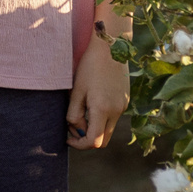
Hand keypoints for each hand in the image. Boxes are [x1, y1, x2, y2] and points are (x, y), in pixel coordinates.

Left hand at [65, 31, 129, 149]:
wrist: (110, 47)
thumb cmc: (89, 66)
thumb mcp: (76, 91)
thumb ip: (74, 114)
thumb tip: (76, 130)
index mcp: (103, 110)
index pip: (94, 142)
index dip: (79, 145)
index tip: (68, 138)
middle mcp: (116, 111)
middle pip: (103, 140)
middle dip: (87, 139)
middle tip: (73, 127)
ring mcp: (123, 106)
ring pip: (108, 129)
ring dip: (94, 127)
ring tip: (81, 109)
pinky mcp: (125, 100)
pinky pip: (113, 117)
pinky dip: (102, 117)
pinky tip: (93, 100)